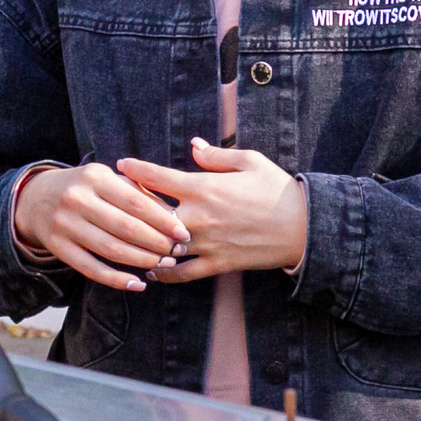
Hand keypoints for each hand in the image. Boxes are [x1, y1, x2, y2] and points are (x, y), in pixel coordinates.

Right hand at [11, 161, 191, 291]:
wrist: (36, 198)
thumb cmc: (85, 188)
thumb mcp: (107, 178)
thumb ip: (137, 191)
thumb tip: (173, 215)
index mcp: (94, 177)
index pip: (136, 202)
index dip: (163, 220)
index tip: (183, 233)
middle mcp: (77, 199)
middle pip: (126, 228)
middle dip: (156, 243)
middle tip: (176, 253)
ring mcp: (65, 224)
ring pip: (111, 249)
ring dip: (141, 261)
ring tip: (162, 265)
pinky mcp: (57, 246)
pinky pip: (91, 268)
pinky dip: (116, 280)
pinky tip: (137, 284)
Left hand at [119, 139, 309, 282]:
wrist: (303, 227)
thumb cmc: (277, 189)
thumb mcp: (249, 161)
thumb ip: (216, 156)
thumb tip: (193, 146)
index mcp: (203, 187)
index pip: (157, 177)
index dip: (135, 169)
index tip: (120, 166)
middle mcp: (198, 217)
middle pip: (150, 214)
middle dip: (131, 209)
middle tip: (116, 204)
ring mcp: (206, 243)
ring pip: (162, 246)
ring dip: (143, 243)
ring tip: (127, 239)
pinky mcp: (217, 264)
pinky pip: (183, 274)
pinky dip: (164, 273)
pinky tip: (151, 270)